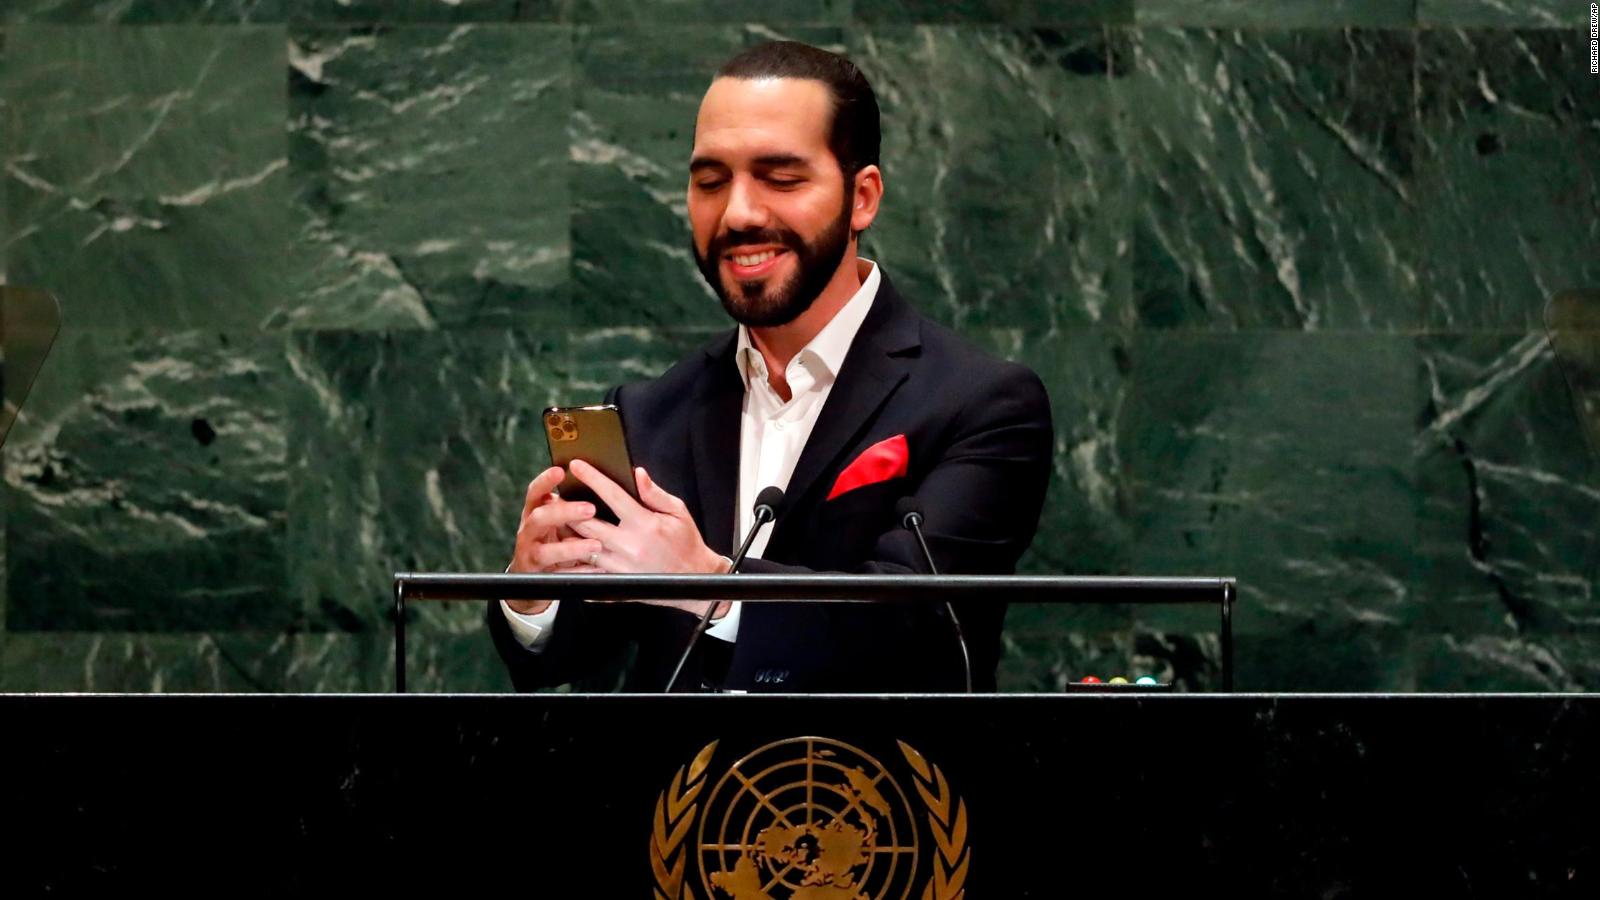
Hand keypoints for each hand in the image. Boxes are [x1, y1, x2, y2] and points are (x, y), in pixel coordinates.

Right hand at [505, 466, 603, 614]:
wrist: (530, 578)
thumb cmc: (551, 540)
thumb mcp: (554, 521)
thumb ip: (568, 506)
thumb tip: (598, 482)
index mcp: (533, 513)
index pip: (534, 493)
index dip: (545, 481)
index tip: (561, 470)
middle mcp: (528, 532)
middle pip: (539, 518)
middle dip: (563, 512)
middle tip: (590, 508)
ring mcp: (531, 555)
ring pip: (546, 551)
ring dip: (571, 548)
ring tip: (595, 545)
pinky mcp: (539, 578)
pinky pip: (558, 575)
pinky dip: (577, 572)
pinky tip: (595, 568)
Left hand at [566, 459, 729, 618]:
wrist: (695, 578)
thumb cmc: (686, 542)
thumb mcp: (678, 512)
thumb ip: (654, 493)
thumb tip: (637, 473)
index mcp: (645, 524)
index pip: (612, 495)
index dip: (592, 478)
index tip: (576, 465)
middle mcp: (629, 546)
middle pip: (587, 523)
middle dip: (567, 508)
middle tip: (554, 495)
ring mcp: (620, 567)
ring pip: (582, 548)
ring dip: (566, 534)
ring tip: (554, 521)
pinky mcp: (617, 583)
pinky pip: (587, 573)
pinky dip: (573, 563)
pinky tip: (564, 552)